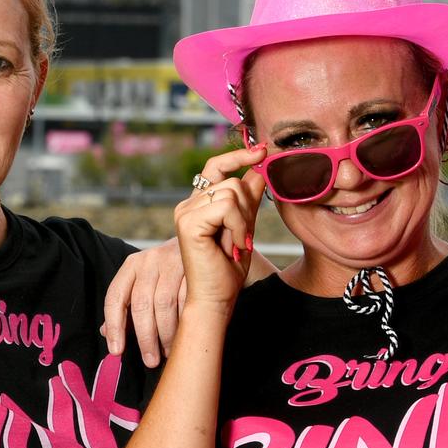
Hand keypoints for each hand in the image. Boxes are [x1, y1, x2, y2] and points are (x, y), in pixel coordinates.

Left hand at [102, 240, 186, 367]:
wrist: (201, 246)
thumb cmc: (168, 271)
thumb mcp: (144, 283)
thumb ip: (126, 307)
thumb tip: (106, 332)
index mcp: (132, 265)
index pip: (115, 298)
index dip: (115, 327)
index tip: (117, 351)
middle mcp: (150, 260)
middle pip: (141, 304)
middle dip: (145, 337)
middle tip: (150, 360)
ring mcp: (173, 261)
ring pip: (165, 304)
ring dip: (167, 334)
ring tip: (168, 352)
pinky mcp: (195, 267)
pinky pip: (187, 300)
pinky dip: (184, 321)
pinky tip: (184, 335)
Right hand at [172, 147, 267, 317]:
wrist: (217, 298)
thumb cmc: (229, 267)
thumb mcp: (246, 225)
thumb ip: (250, 198)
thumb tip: (261, 168)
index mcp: (199, 203)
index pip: (217, 166)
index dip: (238, 156)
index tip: (261, 150)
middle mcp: (188, 204)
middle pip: (232, 181)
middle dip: (249, 208)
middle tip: (245, 236)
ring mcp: (185, 212)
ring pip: (232, 192)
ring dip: (244, 220)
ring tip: (238, 242)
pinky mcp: (188, 222)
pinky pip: (227, 206)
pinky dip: (238, 226)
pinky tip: (234, 244)